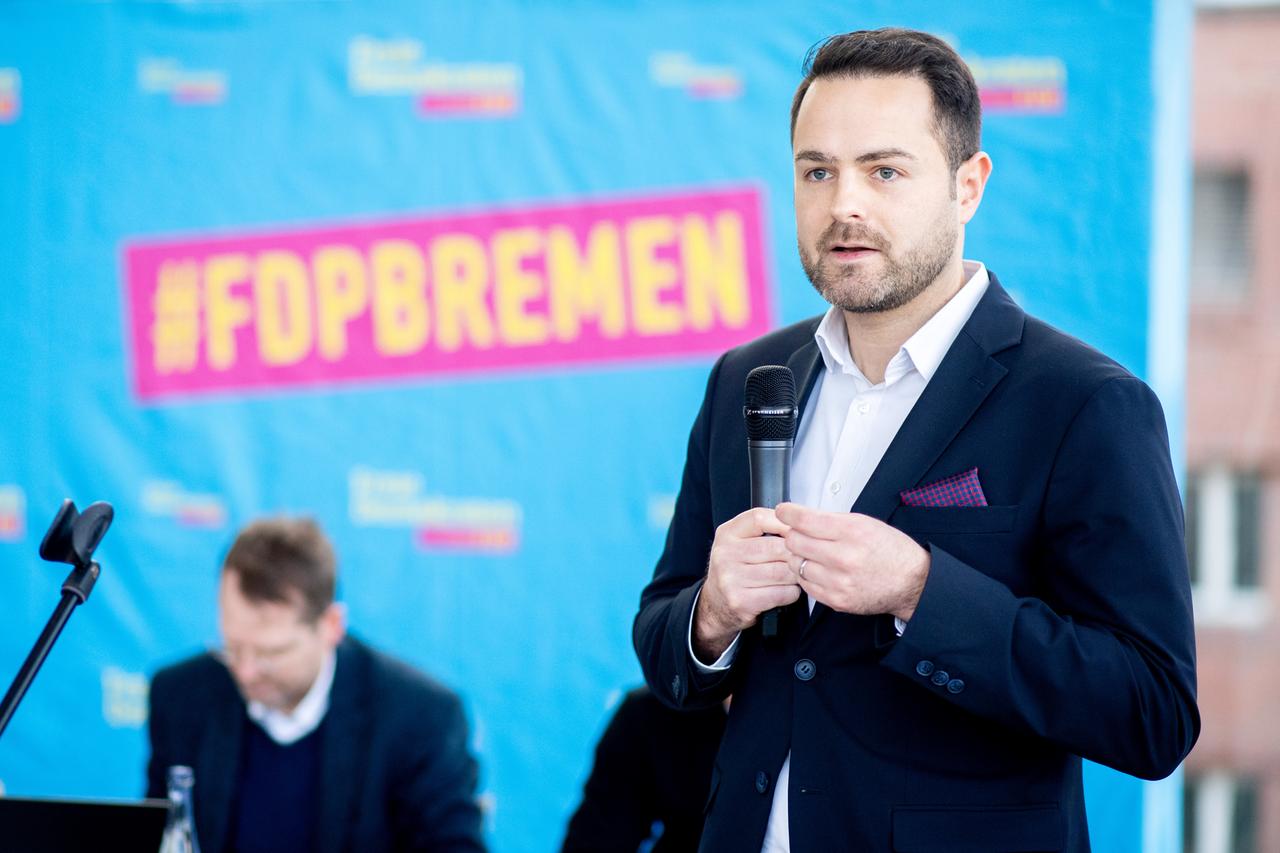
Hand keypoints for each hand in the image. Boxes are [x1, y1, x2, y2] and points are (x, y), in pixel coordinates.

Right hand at [693, 507, 800, 661]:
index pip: (759, 518)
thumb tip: (798, 527)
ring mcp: (732, 579)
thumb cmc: (734, 570)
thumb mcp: (738, 542)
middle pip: (776, 547)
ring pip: (782, 572)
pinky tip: (787, 590)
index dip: (784, 524)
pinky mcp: (742, 601)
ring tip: (795, 575)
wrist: (716, 604)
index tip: (797, 532)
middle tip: (802, 558)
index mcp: (726, 534)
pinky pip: (781, 593)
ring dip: (796, 575)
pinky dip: (792, 593)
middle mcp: (725, 555)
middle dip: (795, 554)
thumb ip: (763, 530)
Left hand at [775, 502, 929, 621]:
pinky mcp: (836, 600)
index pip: (805, 520)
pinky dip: (806, 575)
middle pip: (795, 542)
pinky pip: (805, 585)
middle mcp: (844, 557)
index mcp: (852, 532)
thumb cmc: (890, 551)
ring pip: (796, 564)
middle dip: (794, 535)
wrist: (912, 583)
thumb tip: (800, 516)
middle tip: (800, 534)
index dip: (788, 513)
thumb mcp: (865, 523)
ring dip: (799, 557)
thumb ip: (831, 519)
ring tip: (811, 554)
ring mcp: (839, 581)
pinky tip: (818, 570)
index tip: (783, 511)